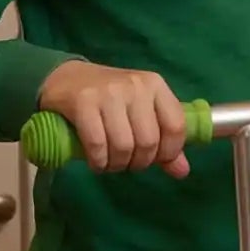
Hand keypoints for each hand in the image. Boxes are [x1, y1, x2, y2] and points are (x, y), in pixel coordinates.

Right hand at [36, 59, 188, 177]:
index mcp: (156, 85)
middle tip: (128, 163)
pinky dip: (99, 162)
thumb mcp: (141, 111)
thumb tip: (182, 171)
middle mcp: (136, 86)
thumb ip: (164, 140)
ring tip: (111, 163)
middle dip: (139, 162)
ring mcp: (109, 93)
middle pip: (148, 141)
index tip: (155, 160)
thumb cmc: (110, 98)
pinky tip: (97, 162)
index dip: (169, 152)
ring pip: (124, 146)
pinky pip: (97, 144)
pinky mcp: (83, 102)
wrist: (66, 79)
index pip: (176, 125)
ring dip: (118, 165)